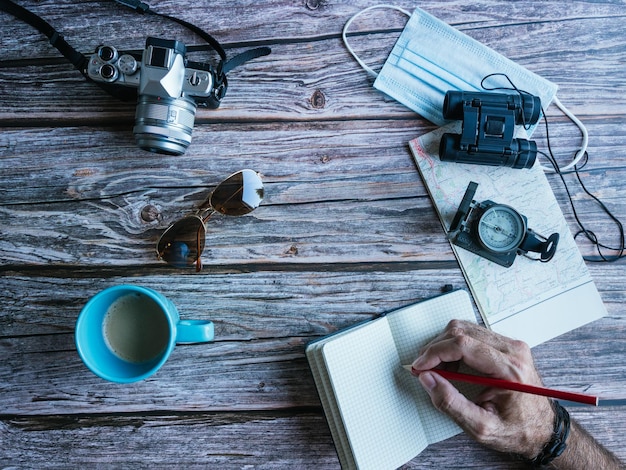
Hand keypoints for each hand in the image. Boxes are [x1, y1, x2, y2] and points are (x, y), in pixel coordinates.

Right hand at [411, 320, 553, 457]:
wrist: (543, 429)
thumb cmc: (518, 430)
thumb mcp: (482, 427)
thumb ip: (451, 404)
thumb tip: (427, 379)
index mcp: (510, 370)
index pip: (464, 344)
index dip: (435, 352)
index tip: (420, 366)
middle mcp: (513, 350)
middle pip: (461, 331)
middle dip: (436, 348)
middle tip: (425, 369)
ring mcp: (511, 345)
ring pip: (465, 328)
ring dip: (445, 346)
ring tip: (441, 370)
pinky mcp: (506, 345)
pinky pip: (472, 333)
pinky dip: (455, 346)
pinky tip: (454, 365)